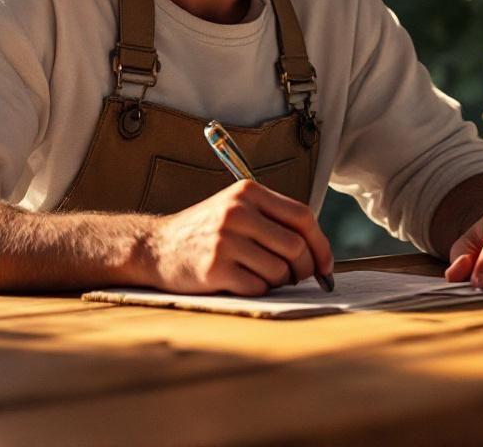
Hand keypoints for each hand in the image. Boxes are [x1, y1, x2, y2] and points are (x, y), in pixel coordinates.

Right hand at [142, 180, 333, 295]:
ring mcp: (225, 240)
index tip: (325, 265)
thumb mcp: (237, 209)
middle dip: (305, 269)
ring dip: (279, 281)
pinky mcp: (215, 269)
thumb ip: (274, 220)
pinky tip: (242, 282)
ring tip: (262, 275)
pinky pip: (258, 287)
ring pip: (280, 271)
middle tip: (299, 277)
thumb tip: (319, 252)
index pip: (303, 216)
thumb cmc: (206, 231)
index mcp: (248, 192)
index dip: (321, 244)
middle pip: (296, 246)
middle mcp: (237, 212)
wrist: (156, 247)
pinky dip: (258, 290)